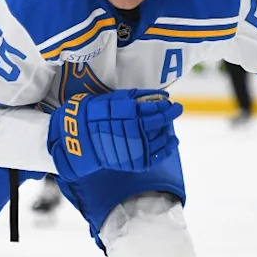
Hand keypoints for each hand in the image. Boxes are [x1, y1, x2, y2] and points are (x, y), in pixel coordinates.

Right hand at [47, 89, 182, 181]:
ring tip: (169, 125)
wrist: (80, 139)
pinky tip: (172, 140)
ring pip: (161, 137)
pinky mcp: (136, 161)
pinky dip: (168, 147)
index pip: (156, 108)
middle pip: (161, 121)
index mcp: (130, 113)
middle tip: (177, 109)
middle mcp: (136, 130)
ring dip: (168, 129)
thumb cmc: (96, 114)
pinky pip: (158, 155)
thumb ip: (138, 97)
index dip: (166, 105)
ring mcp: (137, 147)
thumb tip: (162, 95)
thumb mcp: (114, 99)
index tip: (171, 103)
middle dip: (171, 113)